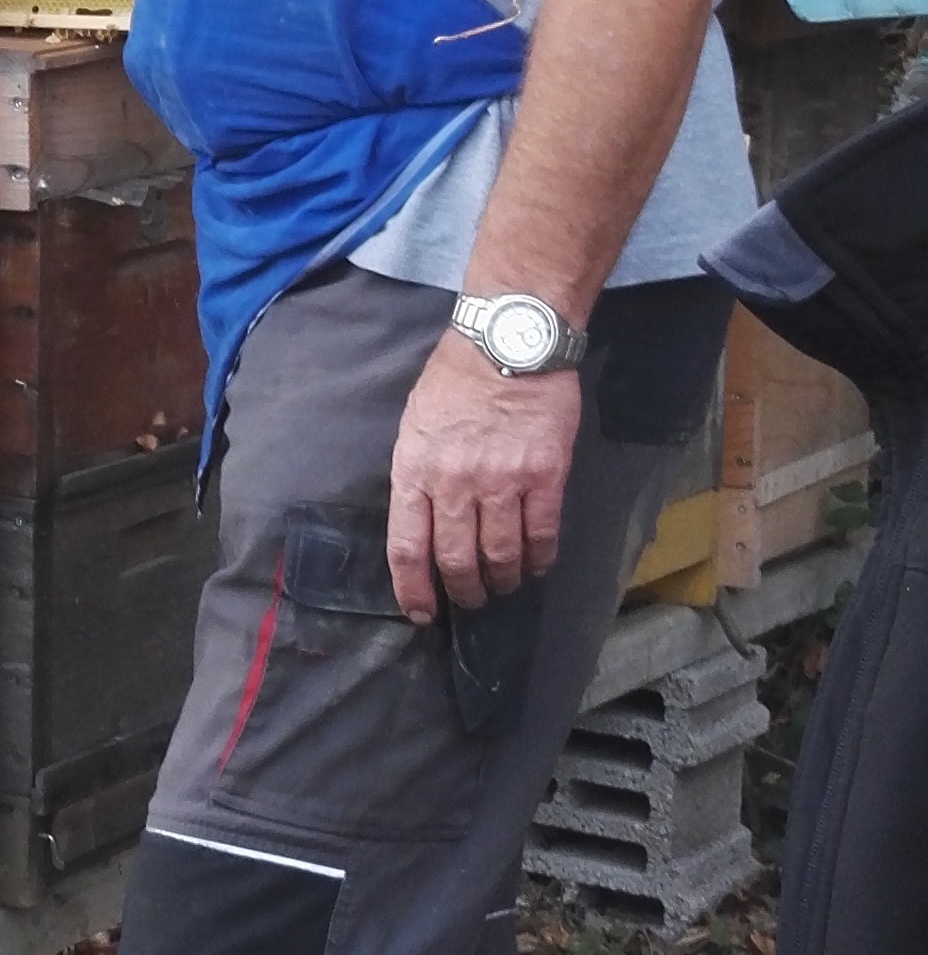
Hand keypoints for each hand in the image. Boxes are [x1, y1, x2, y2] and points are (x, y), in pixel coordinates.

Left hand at [386, 326, 581, 619]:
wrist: (509, 341)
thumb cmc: (455, 379)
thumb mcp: (415, 425)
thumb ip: (418, 476)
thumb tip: (424, 524)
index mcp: (414, 470)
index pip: (407, 549)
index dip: (414, 590)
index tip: (421, 613)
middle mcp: (455, 483)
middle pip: (457, 561)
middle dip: (464, 591)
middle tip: (471, 600)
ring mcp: (502, 481)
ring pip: (501, 555)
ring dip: (503, 580)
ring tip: (504, 585)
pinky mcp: (546, 476)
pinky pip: (542, 534)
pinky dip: (539, 559)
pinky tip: (538, 566)